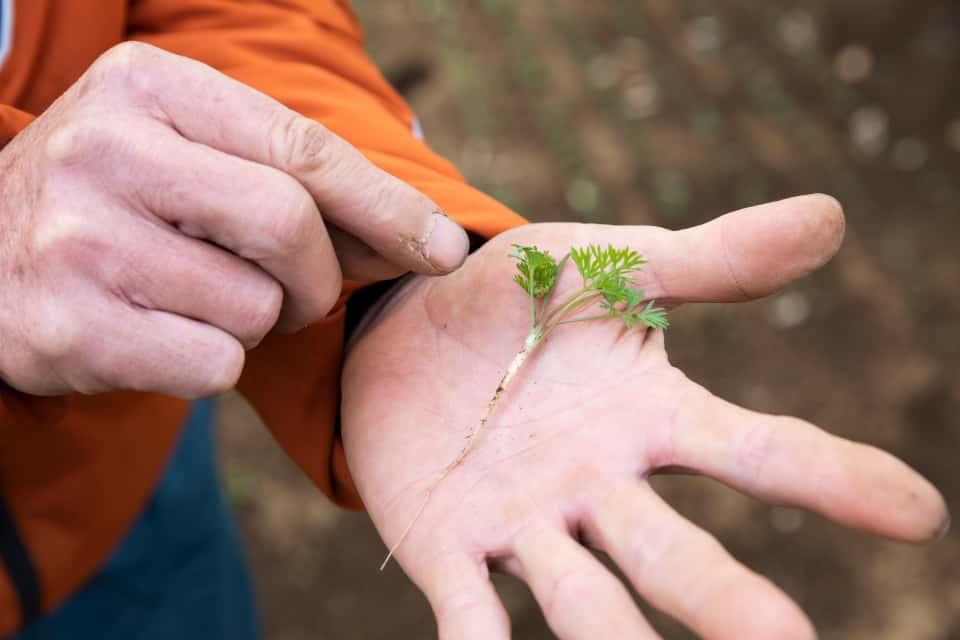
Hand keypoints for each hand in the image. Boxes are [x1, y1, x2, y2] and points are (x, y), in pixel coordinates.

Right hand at [0, 42, 467, 397]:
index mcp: (150, 87)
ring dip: (255, 321)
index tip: (445, 248)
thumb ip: (293, 181)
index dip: (388, 206)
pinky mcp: (72, 330)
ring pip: (255, 308)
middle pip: (290, 227)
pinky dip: (212, 364)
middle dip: (319, 277)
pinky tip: (160, 335)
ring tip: (196, 299)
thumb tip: (424, 238)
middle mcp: (107, 151)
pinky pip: (214, 367)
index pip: (304, 149)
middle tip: (300, 293)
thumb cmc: (116, 202)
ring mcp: (81, 242)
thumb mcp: (188, 152)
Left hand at [341, 195, 947, 639]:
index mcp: (648, 418)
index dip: (833, 478)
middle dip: (726, 600)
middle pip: (674, 554)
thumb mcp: (606, 264)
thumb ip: (705, 259)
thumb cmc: (521, 298)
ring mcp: (522, 525)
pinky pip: (466, 613)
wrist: (406, 329)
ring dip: (613, 639)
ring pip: (582, 599)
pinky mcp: (446, 547)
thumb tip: (829, 214)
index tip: (918, 511)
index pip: (755, 451)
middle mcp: (598, 489)